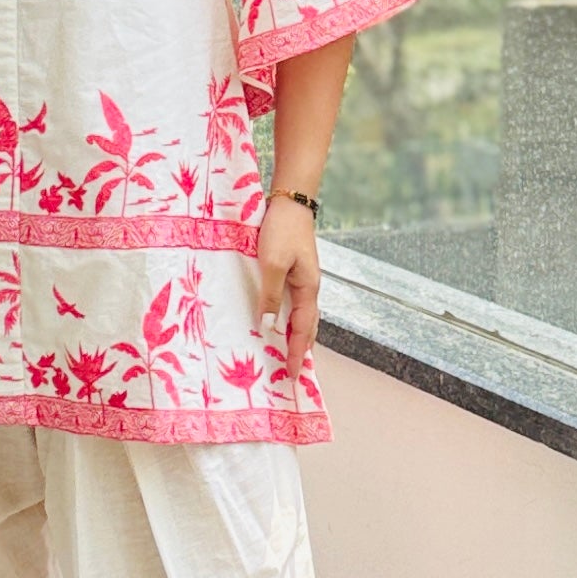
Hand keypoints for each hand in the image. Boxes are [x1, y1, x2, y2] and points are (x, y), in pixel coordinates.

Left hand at [256, 195, 320, 380]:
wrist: (290, 202)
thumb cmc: (281, 230)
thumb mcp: (272, 264)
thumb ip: (270, 295)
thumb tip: (268, 325)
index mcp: (308, 289)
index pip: (304, 329)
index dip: (297, 353)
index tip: (293, 375)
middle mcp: (309, 287)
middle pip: (308, 326)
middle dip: (301, 350)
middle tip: (292, 372)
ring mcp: (303, 279)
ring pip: (302, 316)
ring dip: (297, 336)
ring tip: (288, 354)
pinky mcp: (294, 271)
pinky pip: (294, 303)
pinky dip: (289, 319)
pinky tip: (279, 322)